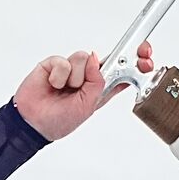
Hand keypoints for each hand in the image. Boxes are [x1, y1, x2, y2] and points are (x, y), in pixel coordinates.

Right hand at [13, 42, 153, 140]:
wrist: (32, 123)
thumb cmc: (59, 120)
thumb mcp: (88, 106)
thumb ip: (97, 82)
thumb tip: (96, 59)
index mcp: (101, 88)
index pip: (123, 71)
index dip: (136, 61)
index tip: (146, 56)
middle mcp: (88, 76)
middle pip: (106, 57)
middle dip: (110, 58)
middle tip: (107, 66)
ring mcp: (71, 69)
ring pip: (84, 57)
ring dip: (75, 77)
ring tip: (64, 90)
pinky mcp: (53, 64)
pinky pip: (63, 61)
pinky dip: (59, 76)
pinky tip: (52, 85)